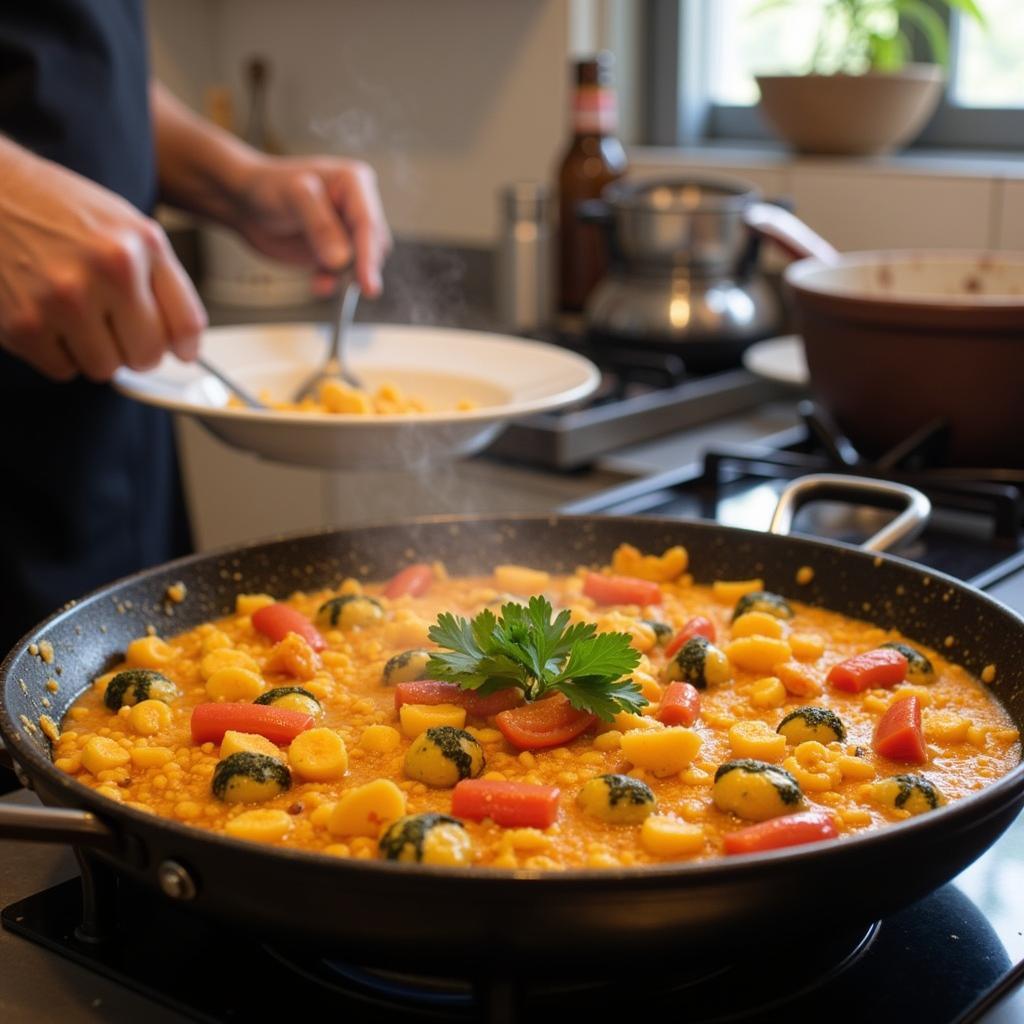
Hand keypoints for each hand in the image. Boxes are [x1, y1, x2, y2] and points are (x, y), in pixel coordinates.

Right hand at [0, 140, 206, 381]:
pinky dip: (57, 352)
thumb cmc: (54, 209)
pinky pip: (64, 369)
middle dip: (135, 349)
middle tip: (116, 328)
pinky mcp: (25, 325)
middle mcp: (107, 272)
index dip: (184, 346)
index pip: (186, 324)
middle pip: (148, 356)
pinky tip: (46, 316)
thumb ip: (162, 280)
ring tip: (75, 314)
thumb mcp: (124, 226)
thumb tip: (185, 343)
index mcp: (139, 246)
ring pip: (106, 369)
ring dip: (94, 351)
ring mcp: (64, 300)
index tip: (181, 352)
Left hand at [231, 155, 391, 296]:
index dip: (369, 255)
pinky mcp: (335, 250)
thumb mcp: (294, 196)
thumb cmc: (268, 187)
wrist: (245, 203)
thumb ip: (320, 225)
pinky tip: (317, 284)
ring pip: (361, 262)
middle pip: (372, 245)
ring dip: (344, 278)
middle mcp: (356, 206)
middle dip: (359, 267)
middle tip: (342, 284)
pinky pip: (343, 273)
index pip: (369, 223)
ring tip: (319, 284)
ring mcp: (346, 230)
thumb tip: (342, 259)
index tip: (367, 283)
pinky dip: (332, 282)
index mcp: (354, 183)